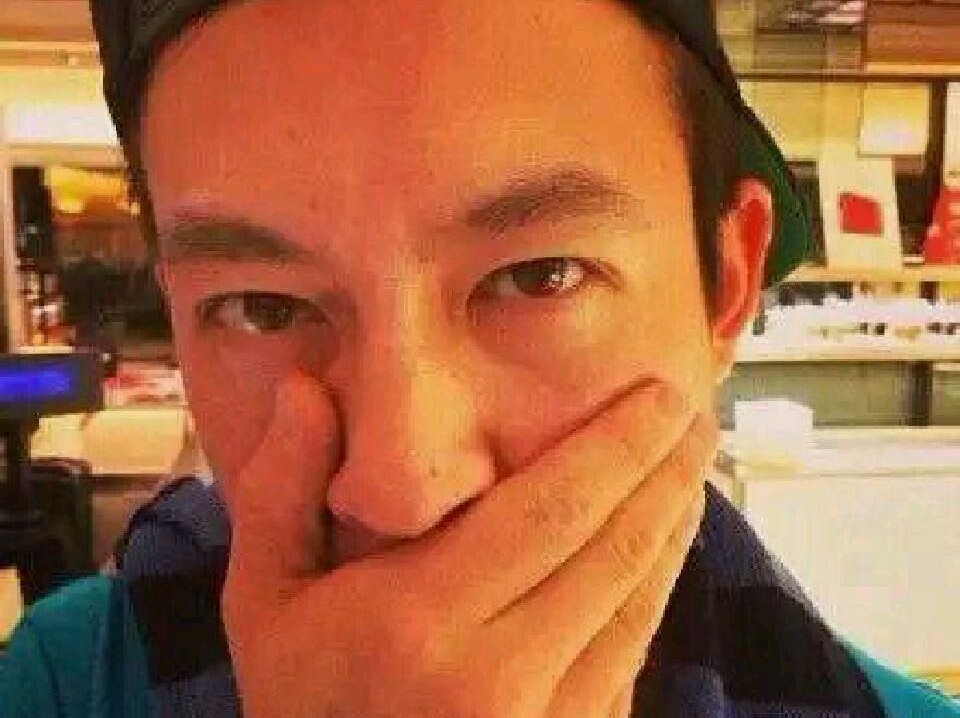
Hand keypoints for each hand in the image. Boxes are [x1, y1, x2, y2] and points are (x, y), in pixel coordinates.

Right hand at [220, 370, 716, 717]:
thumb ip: (282, 490)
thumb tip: (304, 386)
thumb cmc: (297, 707)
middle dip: (664, 472)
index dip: (616, 448)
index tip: (659, 395)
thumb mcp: (264, 601)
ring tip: (694, 468)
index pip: (550, 512)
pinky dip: (653, 595)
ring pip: (635, 607)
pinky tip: (662, 553)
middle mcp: (498, 677)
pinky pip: (628, 662)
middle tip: (697, 415)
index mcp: (421, 622)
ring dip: (674, 528)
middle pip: (612, 551)